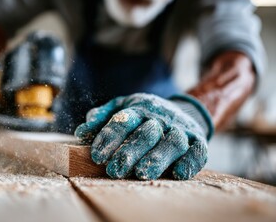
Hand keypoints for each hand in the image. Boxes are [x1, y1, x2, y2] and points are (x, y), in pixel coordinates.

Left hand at [75, 93, 213, 179]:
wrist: (181, 110)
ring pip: (172, 142)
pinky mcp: (198, 139)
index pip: (122, 121)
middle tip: (115, 170)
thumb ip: (102, 118)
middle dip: (129, 152)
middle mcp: (160, 117)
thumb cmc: (144, 114)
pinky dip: (190, 162)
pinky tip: (177, 173)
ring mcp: (180, 128)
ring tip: (142, 174)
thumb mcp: (121, 108)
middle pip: (146, 133)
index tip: (97, 156)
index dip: (109, 138)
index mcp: (138, 108)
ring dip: (157, 158)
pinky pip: (198, 150)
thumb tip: (82, 132)